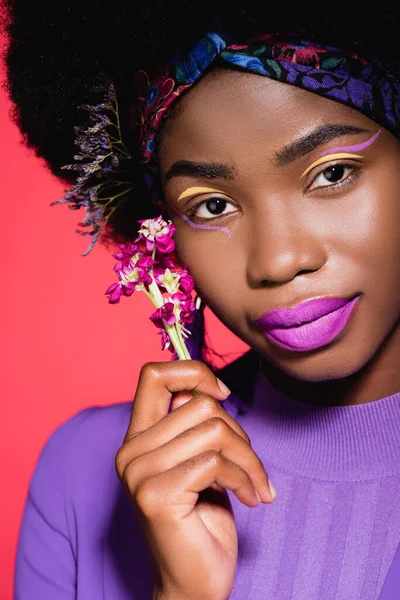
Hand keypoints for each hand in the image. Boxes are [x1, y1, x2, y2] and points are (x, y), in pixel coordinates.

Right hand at [115, 360, 274, 599]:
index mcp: (138, 438)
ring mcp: (138, 473)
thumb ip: (194, 425)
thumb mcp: (199, 461)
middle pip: (200, 404)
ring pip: (215, 431)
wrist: (196, 583)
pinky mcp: (155, 496)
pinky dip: (246, 479)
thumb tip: (208, 388)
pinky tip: (252, 500)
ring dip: (249, 460)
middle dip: (240, 434)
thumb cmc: (203, 520)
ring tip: (256, 485)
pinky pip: (216, 463)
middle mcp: (130, 452)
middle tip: (250, 466)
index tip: (222, 395)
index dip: (193, 373)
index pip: (153, 375)